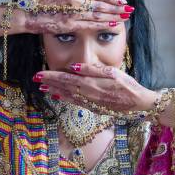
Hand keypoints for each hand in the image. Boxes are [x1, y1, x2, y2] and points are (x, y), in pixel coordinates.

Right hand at [22, 0, 133, 33]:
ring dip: (114, 16)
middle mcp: (75, 1)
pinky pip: (90, 25)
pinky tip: (113, 24)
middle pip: (101, 5)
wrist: (27, 15)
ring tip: (126, 16)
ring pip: (98, 15)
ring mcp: (73, 14)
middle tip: (130, 9)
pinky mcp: (70, 25)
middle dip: (117, 8)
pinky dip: (103, 24)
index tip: (122, 0)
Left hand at [32, 62, 157, 112]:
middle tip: (36, 79)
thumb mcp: (112, 72)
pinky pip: (75, 102)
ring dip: (55, 91)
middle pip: (64, 87)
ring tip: (43, 88)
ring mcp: (90, 103)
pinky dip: (65, 99)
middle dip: (50, 83)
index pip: (66, 79)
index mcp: (91, 84)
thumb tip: (73, 66)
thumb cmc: (128, 85)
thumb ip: (92, 69)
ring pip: (68, 96)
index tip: (39, 73)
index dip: (52, 76)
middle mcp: (87, 95)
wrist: (139, 104)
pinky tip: (59, 96)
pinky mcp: (94, 107)